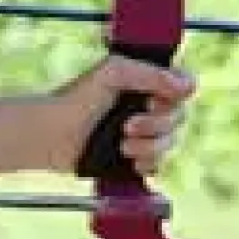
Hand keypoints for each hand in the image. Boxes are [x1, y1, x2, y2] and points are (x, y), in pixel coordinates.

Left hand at [50, 54, 197, 175]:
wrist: (52, 136)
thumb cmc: (77, 99)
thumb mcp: (111, 73)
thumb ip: (149, 73)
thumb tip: (185, 87)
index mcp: (147, 81)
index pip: (185, 85)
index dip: (177, 95)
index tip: (151, 101)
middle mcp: (150, 105)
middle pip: (180, 117)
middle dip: (155, 125)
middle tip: (126, 125)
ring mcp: (144, 133)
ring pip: (172, 143)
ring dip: (148, 146)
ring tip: (121, 145)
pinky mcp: (136, 157)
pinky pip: (160, 165)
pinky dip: (147, 164)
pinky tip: (129, 161)